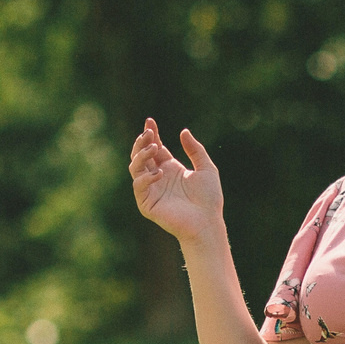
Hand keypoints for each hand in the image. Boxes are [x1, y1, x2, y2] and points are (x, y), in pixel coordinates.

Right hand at [129, 118, 225, 249]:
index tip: (149, 121)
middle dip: (142, 142)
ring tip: (154, 148)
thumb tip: (183, 131)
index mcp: (170, 168)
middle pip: (141, 155)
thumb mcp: (206, 168)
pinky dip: (146, 178)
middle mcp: (158, 177)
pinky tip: (159, 173)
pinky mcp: (147, 203)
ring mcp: (151, 190)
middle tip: (148, 133)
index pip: (155, 147)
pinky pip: (139, 186)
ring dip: (141, 155)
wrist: (207, 221)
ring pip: (135, 168)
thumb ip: (195, 150)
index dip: (151, 134)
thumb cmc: (209, 198)